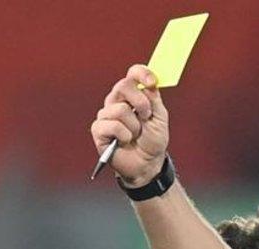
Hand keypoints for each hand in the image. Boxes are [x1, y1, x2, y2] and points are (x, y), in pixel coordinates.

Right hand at [91, 64, 169, 186]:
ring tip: (135, 135)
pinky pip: (113, 125)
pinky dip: (124, 135)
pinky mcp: (99, 130)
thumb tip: (148, 84)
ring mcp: (106, 115)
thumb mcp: (160, 117)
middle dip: (140, 102)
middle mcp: (117, 101)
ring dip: (134, 126)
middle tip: (146, 116)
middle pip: (123, 85)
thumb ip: (154, 99)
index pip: (133, 74)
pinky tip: (125, 141)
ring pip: (119, 109)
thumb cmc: (152, 141)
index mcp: (132, 94)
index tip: (152, 82)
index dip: (141, 73)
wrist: (147, 164)